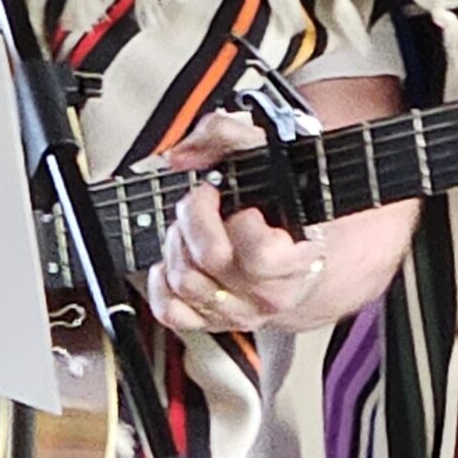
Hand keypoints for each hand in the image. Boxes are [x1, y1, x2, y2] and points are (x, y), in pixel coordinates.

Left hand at [144, 108, 330, 335]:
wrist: (296, 248)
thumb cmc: (282, 204)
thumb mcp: (267, 155)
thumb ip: (227, 135)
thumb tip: (182, 155)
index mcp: (295, 259)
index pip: (262, 255)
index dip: (242, 223)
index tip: (242, 204)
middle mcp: (268, 294)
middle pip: (211, 261)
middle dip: (196, 219)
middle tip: (205, 202)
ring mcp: (238, 312)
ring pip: (186, 282)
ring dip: (178, 244)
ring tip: (192, 228)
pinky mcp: (210, 322)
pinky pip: (169, 310)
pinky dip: (161, 281)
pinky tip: (175, 257)